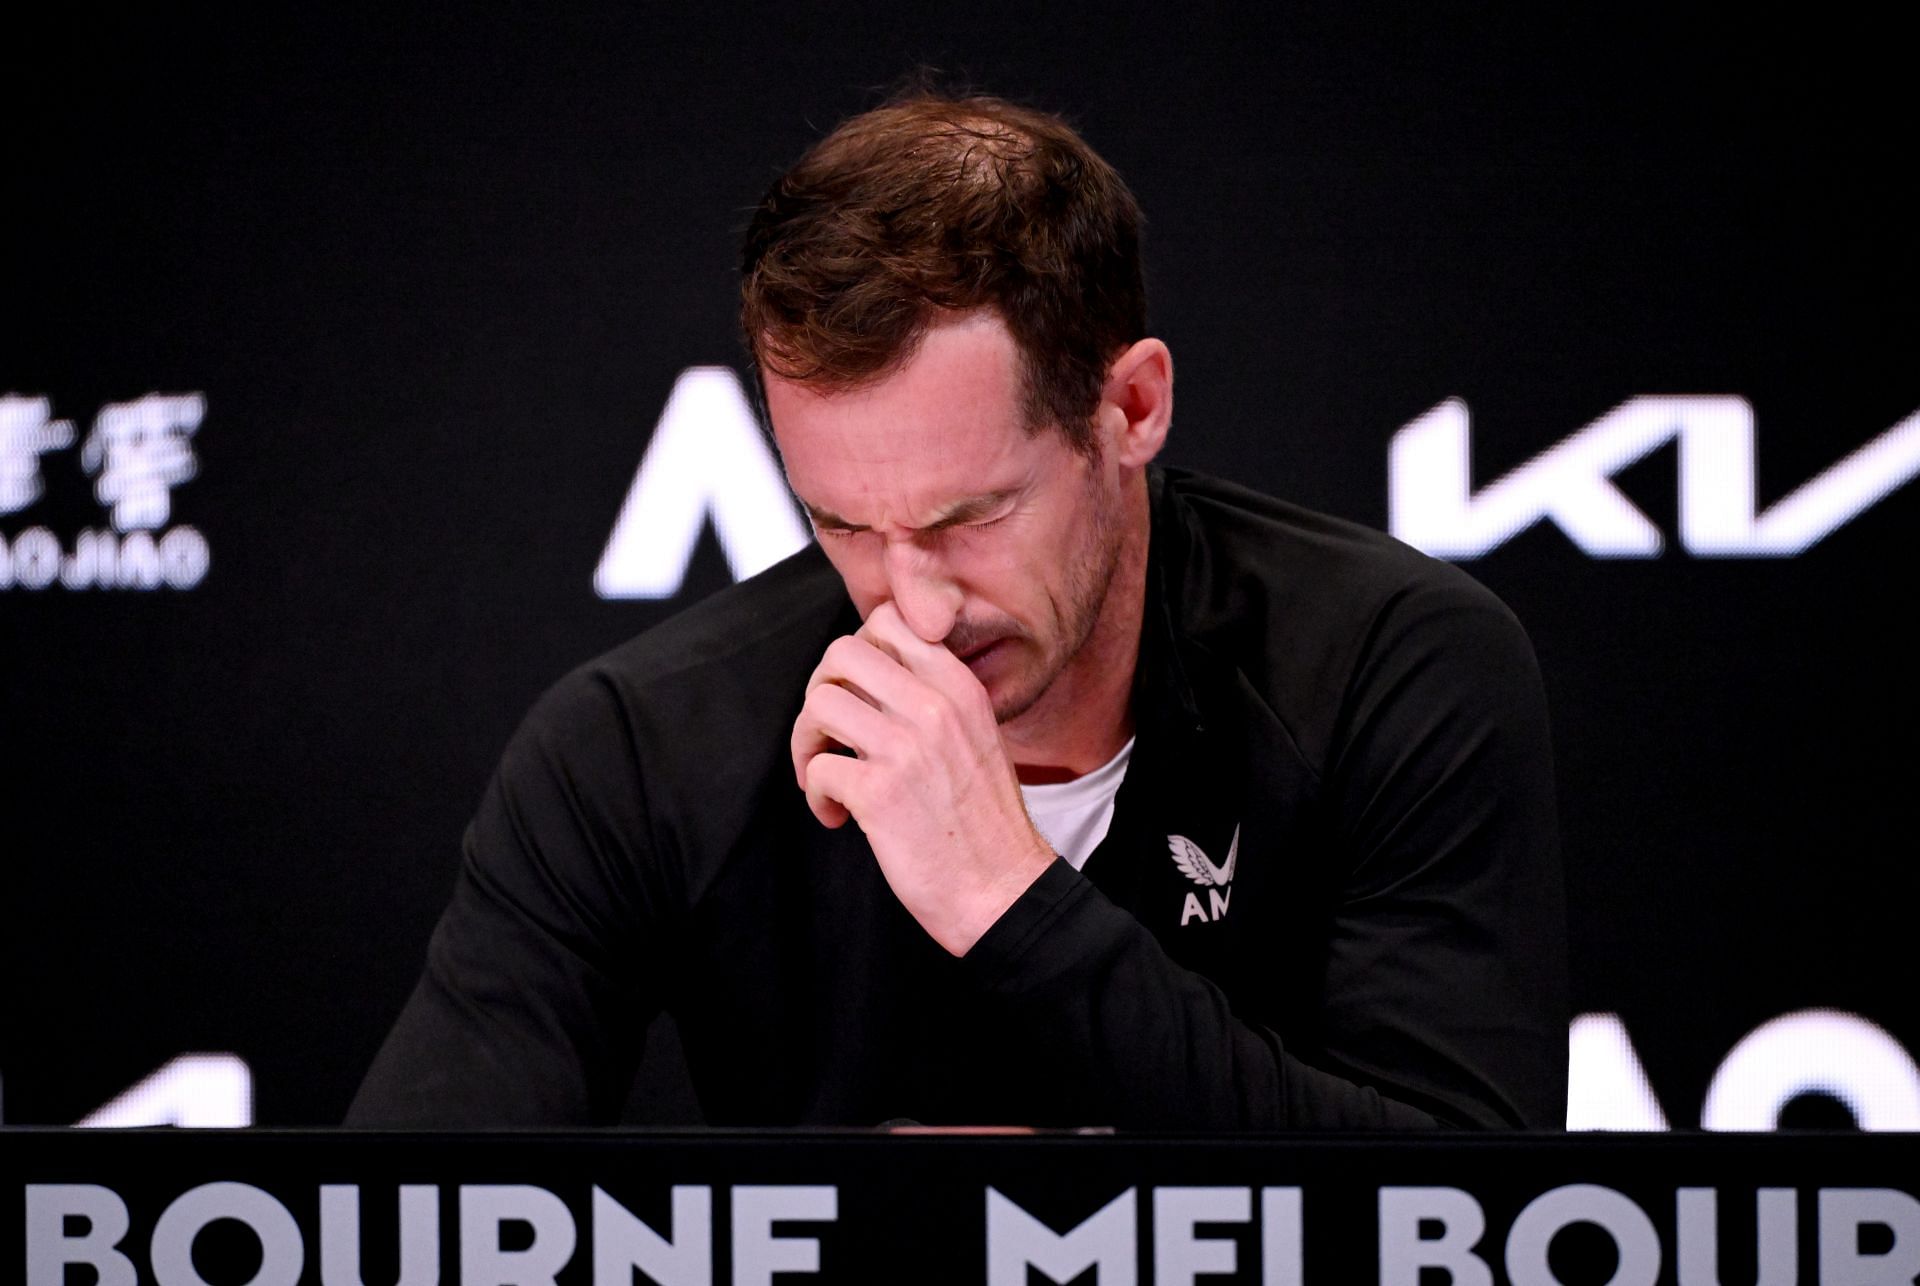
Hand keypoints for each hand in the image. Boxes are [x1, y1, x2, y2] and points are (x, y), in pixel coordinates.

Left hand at [791, 601, 1056, 954]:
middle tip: (829, 731)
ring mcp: (906, 748)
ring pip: (819, 704)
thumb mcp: (975, 736)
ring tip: (825, 774)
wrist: (1002, 889)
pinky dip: (816, 795)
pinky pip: (816, 769)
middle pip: (841, 653)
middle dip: (821, 691)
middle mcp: (935, 707)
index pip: (889, 621)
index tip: (857, 693)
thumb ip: (932, 698)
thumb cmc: (983, 822)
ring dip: (807, 742)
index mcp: (960, 688)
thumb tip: (865, 676)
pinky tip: (838, 816)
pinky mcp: (878, 792)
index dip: (856, 651)